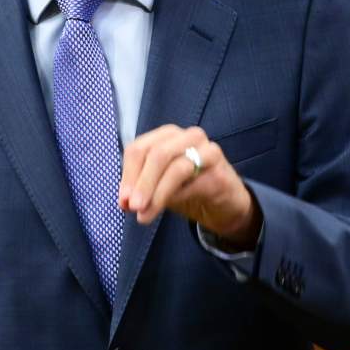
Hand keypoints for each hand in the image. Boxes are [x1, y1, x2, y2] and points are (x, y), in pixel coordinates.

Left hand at [118, 124, 261, 248]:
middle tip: (133, 207)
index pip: (138, 149)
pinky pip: (193, 178)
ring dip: (156, 192)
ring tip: (145, 213)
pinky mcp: (218, 163)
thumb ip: (142, 191)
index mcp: (166, 136)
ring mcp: (204, 146)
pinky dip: (177, 194)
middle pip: (154, 153)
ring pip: (173, 165)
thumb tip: (124, 202)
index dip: (128, 175)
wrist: (227, 203)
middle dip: (141, 183)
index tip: (122, 201)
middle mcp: (185, 135)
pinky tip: (171, 208)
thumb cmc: (190, 189)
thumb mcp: (160, 189)